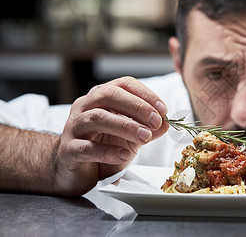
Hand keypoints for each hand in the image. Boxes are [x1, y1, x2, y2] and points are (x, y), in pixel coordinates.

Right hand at [54, 76, 168, 194]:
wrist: (76, 171)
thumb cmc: (103, 147)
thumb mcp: (131, 137)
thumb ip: (148, 129)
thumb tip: (167, 124)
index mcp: (100, 98)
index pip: (123, 84)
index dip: (144, 94)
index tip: (162, 109)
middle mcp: (84, 107)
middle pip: (108, 95)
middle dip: (136, 106)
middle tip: (156, 121)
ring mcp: (73, 127)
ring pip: (97, 118)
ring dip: (125, 126)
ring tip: (145, 137)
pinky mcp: (68, 150)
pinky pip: (87, 148)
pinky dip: (108, 151)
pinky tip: (124, 155)